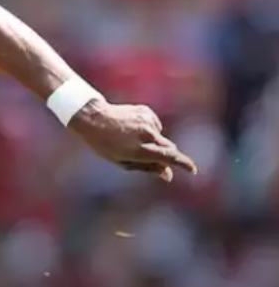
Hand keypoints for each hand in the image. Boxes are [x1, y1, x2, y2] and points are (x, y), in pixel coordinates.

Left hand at [68, 99, 198, 181]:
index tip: (192, 169)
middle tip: (154, 158)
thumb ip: (147, 168)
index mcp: (138, 149)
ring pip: (160, 137)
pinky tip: (132, 129)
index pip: (168, 156)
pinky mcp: (146, 111)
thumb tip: (168, 175)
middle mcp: (146, 134)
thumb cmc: (104, 143)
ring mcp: (147, 121)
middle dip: (167, 154)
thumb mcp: (122, 161)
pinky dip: (149, 130)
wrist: (93, 117)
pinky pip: (155, 126)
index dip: (183, 163)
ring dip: (154, 141)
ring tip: (132, 140)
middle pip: (169, 147)